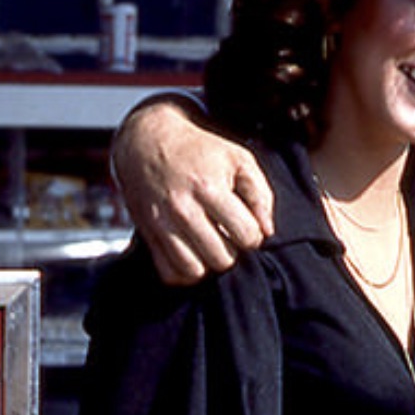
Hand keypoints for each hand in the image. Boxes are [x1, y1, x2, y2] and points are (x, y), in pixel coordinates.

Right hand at [109, 97, 274, 284]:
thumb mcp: (239, 159)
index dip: (254, 235)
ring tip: (211, 245)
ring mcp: (161, 223)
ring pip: (194, 271)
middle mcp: (183, 209)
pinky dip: (184, 272)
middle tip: (228, 235)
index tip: (246, 225)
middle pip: (221, 259)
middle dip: (232, 251)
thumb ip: (261, 195)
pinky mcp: (147, 233)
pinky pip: (169, 273)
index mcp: (209, 188)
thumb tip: (267, 231)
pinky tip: (193, 255)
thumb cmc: (200, 151)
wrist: (147, 142)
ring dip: (209, 263)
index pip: (246, 235)